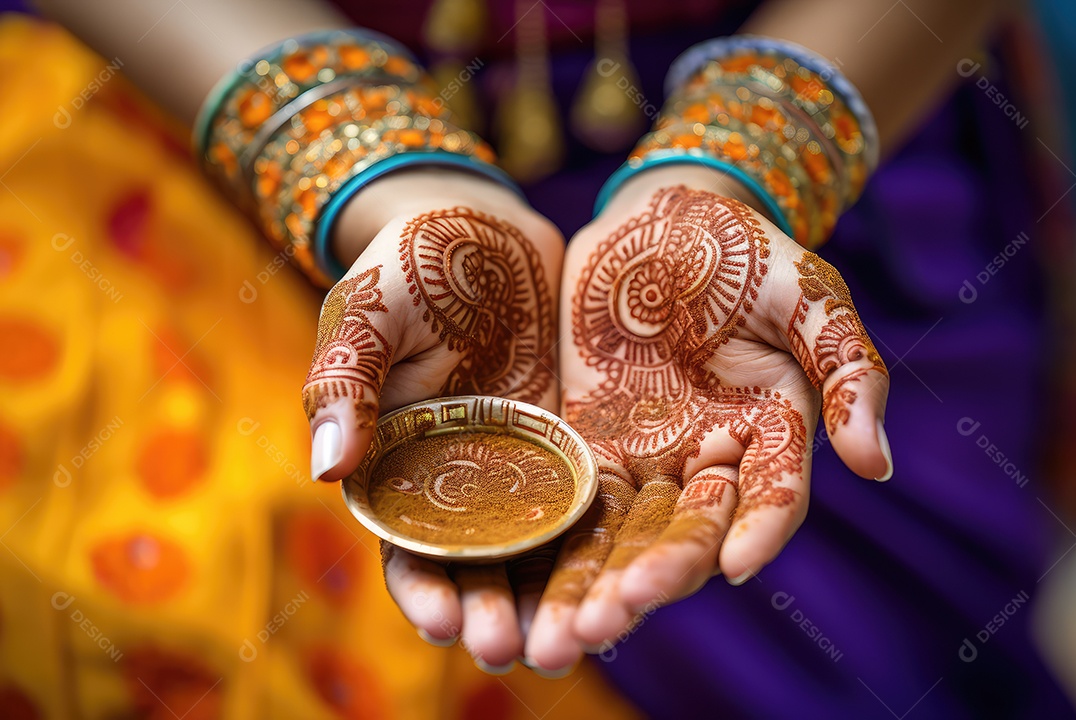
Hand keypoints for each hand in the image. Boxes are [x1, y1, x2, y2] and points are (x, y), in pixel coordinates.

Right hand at [303, 168, 563, 671]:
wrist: (483, 229)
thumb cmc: (408, 267)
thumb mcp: (366, 314)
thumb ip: (345, 384)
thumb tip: (325, 469)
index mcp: (398, 466)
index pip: (406, 546)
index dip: (423, 587)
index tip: (445, 620)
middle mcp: (461, 482)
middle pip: (479, 565)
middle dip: (494, 610)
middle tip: (515, 649)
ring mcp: (521, 467)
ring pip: (542, 547)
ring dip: (555, 593)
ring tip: (579, 635)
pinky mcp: (573, 443)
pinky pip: (594, 497)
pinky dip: (608, 537)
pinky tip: (630, 570)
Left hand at [524, 166, 891, 671]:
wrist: (660, 219)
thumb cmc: (743, 248)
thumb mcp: (807, 291)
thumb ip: (848, 368)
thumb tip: (877, 466)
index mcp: (772, 432)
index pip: (771, 496)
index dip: (758, 530)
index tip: (737, 567)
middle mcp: (711, 459)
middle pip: (688, 531)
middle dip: (656, 575)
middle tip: (618, 615)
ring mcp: (648, 455)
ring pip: (625, 534)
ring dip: (596, 584)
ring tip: (565, 633)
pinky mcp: (588, 442)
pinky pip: (573, 500)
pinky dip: (554, 545)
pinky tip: (524, 588)